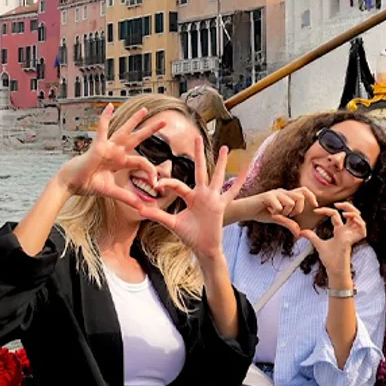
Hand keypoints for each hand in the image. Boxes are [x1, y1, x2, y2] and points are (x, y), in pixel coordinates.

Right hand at [55, 105, 162, 208]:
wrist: (72, 184)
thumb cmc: (88, 184)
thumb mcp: (111, 191)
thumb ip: (126, 197)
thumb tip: (141, 208)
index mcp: (119, 161)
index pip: (141, 161)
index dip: (150, 171)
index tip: (156, 183)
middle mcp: (115, 152)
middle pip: (136, 138)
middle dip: (150, 130)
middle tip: (164, 121)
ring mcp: (107, 147)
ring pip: (124, 130)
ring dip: (134, 120)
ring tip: (144, 109)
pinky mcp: (98, 146)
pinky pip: (102, 130)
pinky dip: (105, 118)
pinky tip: (109, 107)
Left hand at [144, 146, 248, 261]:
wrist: (203, 249)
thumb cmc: (190, 236)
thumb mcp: (172, 224)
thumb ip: (158, 215)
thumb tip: (139, 209)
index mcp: (190, 197)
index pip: (177, 184)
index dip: (166, 183)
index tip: (155, 185)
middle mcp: (202, 194)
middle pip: (199, 170)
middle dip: (197, 154)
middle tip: (196, 137)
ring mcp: (213, 198)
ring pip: (217, 176)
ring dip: (221, 162)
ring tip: (225, 147)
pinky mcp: (221, 205)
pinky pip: (232, 192)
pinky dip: (239, 181)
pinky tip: (245, 170)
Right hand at [249, 187, 317, 236]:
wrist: (245, 210)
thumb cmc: (261, 213)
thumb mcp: (277, 219)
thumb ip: (288, 223)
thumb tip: (299, 232)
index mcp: (286, 195)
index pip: (303, 190)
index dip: (311, 196)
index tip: (315, 206)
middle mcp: (282, 191)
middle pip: (300, 196)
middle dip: (298, 209)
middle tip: (289, 215)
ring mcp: (275, 192)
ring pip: (290, 202)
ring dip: (285, 211)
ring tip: (276, 213)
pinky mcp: (268, 196)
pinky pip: (279, 206)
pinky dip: (276, 212)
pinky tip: (269, 211)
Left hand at [299, 202, 367, 280]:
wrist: (333, 270)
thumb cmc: (329, 259)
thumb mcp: (318, 244)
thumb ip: (311, 236)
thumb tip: (301, 232)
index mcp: (339, 230)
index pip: (335, 215)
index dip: (326, 210)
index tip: (316, 211)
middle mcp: (346, 231)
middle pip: (352, 213)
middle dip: (347, 205)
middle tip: (337, 204)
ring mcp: (351, 235)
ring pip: (358, 218)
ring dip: (353, 213)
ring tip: (344, 213)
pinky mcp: (353, 240)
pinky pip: (362, 229)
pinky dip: (359, 222)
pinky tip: (352, 220)